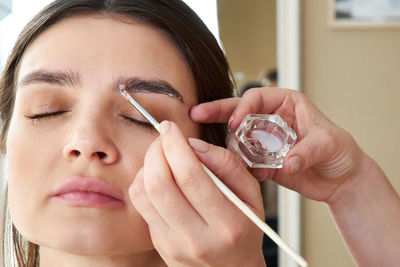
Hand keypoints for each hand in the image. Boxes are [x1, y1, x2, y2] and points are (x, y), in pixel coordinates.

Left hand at [129, 121, 265, 266]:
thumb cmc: (245, 229)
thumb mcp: (252, 195)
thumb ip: (228, 165)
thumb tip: (194, 144)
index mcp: (228, 223)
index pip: (190, 176)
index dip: (175, 145)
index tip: (171, 128)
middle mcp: (197, 238)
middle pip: (160, 183)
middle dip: (156, 150)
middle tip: (164, 137)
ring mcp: (174, 244)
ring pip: (143, 194)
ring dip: (147, 164)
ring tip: (161, 155)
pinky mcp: (159, 244)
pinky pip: (141, 205)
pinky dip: (144, 181)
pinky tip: (158, 175)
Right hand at [190, 87, 367, 202]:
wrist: (340, 179)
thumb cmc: (339, 151)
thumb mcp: (328, 143)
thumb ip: (307, 151)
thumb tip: (287, 162)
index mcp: (286, 104)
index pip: (257, 98)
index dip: (243, 107)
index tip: (235, 123)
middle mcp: (271, 120)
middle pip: (238, 112)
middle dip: (217, 112)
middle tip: (196, 113)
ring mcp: (264, 141)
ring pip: (237, 139)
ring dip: (230, 147)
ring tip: (227, 157)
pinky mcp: (262, 162)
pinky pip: (244, 162)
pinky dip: (240, 167)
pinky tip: (245, 172)